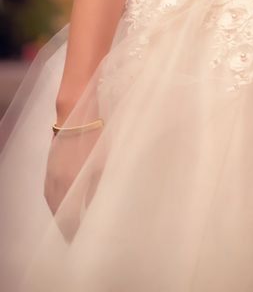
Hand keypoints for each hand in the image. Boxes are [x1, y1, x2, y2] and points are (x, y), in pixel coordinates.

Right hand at [44, 127, 103, 241]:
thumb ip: (96, 188)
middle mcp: (56, 183)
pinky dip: (54, 202)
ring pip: (52, 203)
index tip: (78, 240)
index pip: (69, 217)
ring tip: (68, 223)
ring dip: (59, 215)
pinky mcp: (49, 167)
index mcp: (70, 184)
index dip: (73, 230)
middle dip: (65, 226)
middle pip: (58, 213)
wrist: (75, 113)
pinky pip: (49, 192)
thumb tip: (93, 207)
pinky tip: (60, 203)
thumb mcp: (101, 164)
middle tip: (73, 236)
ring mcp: (51, 174)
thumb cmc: (94, 137)